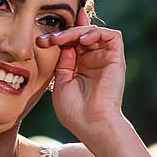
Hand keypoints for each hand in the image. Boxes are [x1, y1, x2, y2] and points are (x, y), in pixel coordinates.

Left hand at [39, 9, 126, 140]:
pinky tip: (81, 40)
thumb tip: (64, 44)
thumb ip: (62, 63)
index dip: (58, 37)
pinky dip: (95, 33)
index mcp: (80, 67)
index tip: (41, 40)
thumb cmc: (75, 112)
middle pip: (81, 34)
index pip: (72, 43)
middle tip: (49, 39)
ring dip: (76, 31)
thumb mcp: (60, 84)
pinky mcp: (116, 59)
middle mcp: (94, 61)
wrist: (92, 125)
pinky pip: (111, 36)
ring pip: (94, 32)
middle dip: (64, 33)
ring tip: (61, 39)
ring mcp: (105, 59)